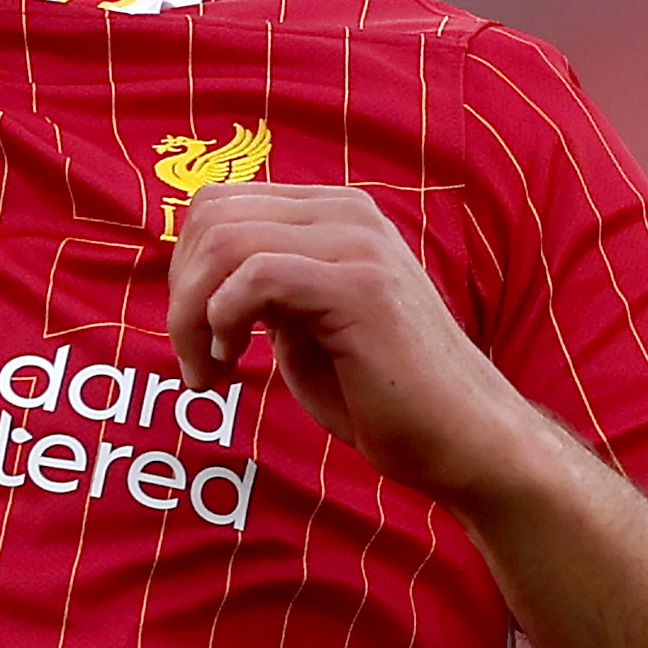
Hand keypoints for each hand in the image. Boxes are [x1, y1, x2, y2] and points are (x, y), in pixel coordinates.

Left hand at [168, 184, 536, 502]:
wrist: (467, 442)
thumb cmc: (387, 396)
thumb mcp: (306, 327)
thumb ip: (261, 291)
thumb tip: (197, 276)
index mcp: (334, 214)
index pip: (221, 204)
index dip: (185, 269)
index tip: (195, 335)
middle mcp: (348, 214)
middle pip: (212, 213)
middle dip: (180, 290)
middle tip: (196, 358)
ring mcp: (358, 244)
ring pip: (226, 240)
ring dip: (192, 313)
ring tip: (210, 369)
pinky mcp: (361, 286)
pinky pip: (258, 275)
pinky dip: (223, 319)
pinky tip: (233, 365)